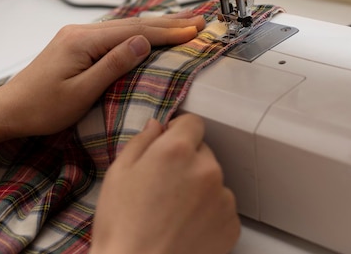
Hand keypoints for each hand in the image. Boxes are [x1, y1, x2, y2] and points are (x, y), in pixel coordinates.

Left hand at [0, 14, 205, 138]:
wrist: (9, 109)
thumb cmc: (42, 108)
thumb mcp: (81, 92)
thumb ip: (112, 65)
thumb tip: (142, 42)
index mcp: (83, 40)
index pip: (135, 33)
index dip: (167, 33)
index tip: (194, 31)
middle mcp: (81, 31)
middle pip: (133, 24)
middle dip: (168, 23)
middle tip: (198, 21)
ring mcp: (78, 35)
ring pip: (125, 26)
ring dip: (156, 25)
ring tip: (183, 23)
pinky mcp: (77, 43)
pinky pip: (115, 33)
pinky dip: (139, 32)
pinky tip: (151, 32)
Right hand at [91, 114, 240, 253]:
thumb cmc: (123, 227)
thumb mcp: (118, 174)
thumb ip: (141, 142)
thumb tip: (157, 127)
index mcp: (177, 150)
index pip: (193, 122)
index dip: (178, 130)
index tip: (168, 143)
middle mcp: (207, 169)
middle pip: (202, 152)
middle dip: (186, 162)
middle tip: (163, 186)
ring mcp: (223, 197)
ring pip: (212, 180)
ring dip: (199, 188)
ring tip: (172, 212)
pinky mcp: (231, 224)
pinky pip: (221, 207)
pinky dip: (208, 213)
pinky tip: (185, 227)